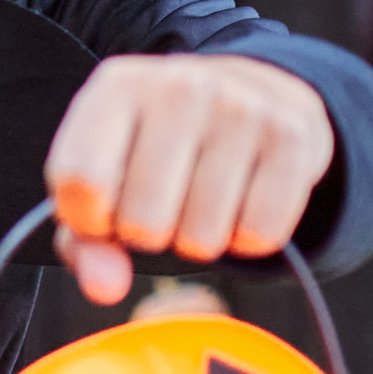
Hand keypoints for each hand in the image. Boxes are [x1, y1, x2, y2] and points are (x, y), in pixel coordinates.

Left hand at [45, 55, 336, 306]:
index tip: (105, 211)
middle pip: (142, 222)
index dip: (91, 221)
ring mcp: (239, 106)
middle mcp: (179, 85)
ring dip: (199, 240)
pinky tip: (242, 201)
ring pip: (202, 237)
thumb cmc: (159, 150)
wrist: (251, 94)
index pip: (81, 182)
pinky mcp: (291, 135)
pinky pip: (259, 234)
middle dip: (150, 234)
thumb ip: (86, 241)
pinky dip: (247, 239)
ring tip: (202, 199)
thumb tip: (104, 288)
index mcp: (117, 87)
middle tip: (165, 203)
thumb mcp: (106, 180)